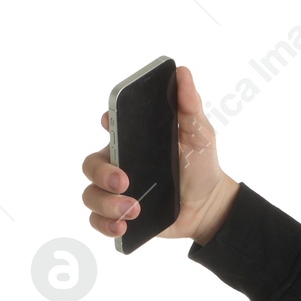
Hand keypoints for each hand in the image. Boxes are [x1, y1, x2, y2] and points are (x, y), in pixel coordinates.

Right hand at [79, 64, 238, 244]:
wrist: (210, 204)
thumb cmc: (200, 164)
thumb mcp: (199, 133)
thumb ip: (189, 106)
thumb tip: (183, 72)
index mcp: (132, 140)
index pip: (108, 127)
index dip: (105, 124)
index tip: (110, 125)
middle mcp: (118, 164)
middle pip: (90, 164)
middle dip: (102, 173)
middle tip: (125, 181)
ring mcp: (116, 191)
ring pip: (90, 195)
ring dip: (106, 204)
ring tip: (132, 210)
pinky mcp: (121, 215)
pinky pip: (98, 221)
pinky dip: (104, 225)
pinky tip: (122, 227)